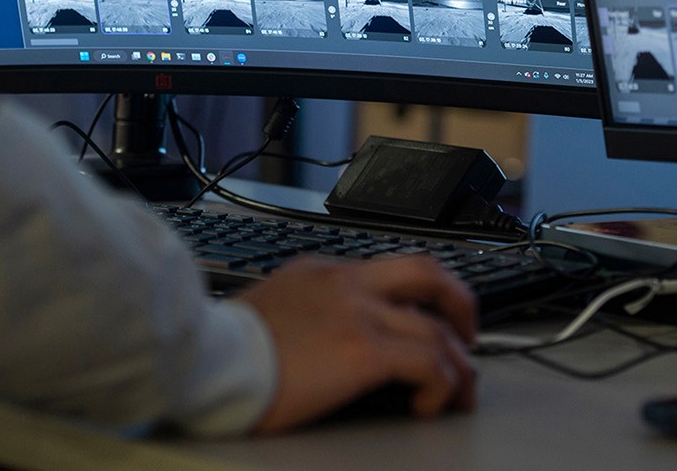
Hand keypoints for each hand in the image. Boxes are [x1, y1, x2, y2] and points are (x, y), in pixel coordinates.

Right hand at [236, 254, 477, 432]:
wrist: (209, 356)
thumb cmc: (225, 347)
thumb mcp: (270, 309)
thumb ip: (304, 311)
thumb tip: (323, 340)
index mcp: (320, 272)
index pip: (386, 271)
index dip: (418, 296)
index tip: (427, 318)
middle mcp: (345, 282)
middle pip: (427, 273)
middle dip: (459, 303)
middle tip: (467, 336)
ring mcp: (358, 311)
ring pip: (437, 327)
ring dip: (458, 365)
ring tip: (460, 393)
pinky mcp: (365, 349)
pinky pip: (429, 363)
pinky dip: (441, 386)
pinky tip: (428, 406)